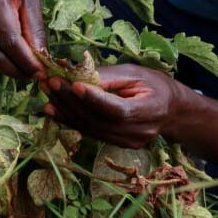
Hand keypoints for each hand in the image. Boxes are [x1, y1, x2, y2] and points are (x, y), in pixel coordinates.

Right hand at [0, 0, 45, 78]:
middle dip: (15, 70)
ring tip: (24, 72)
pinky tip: (10, 62)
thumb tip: (41, 59)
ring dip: (5, 69)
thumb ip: (35, 30)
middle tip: (33, 76)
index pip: (10, 42)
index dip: (26, 61)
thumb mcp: (32, 0)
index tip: (41, 72)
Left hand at [43, 64, 180, 147]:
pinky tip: (52, 109)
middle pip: (98, 119)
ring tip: (47, 91)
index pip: (117, 109)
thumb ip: (109, 76)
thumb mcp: (136, 73)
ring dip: (64, 110)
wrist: (171, 111)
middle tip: (49, 81)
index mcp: (150, 110)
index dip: (93, 98)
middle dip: (70, 100)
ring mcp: (127, 142)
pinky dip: (69, 120)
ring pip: (89, 128)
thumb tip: (78, 75)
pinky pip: (89, 133)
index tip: (72, 84)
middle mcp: (138, 132)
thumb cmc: (155, 85)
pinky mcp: (116, 144)